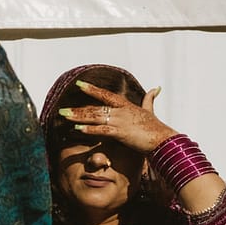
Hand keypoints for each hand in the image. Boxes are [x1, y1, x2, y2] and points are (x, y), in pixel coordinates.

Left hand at [57, 82, 173, 153]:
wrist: (163, 139)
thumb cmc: (156, 127)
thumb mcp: (151, 110)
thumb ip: (150, 99)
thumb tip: (157, 87)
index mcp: (126, 105)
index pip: (106, 95)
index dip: (92, 90)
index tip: (79, 84)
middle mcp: (121, 111)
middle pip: (95, 107)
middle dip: (78, 109)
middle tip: (62, 109)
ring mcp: (120, 121)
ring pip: (96, 117)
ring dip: (79, 117)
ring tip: (64, 116)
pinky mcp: (121, 132)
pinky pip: (102, 130)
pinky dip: (90, 129)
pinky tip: (77, 129)